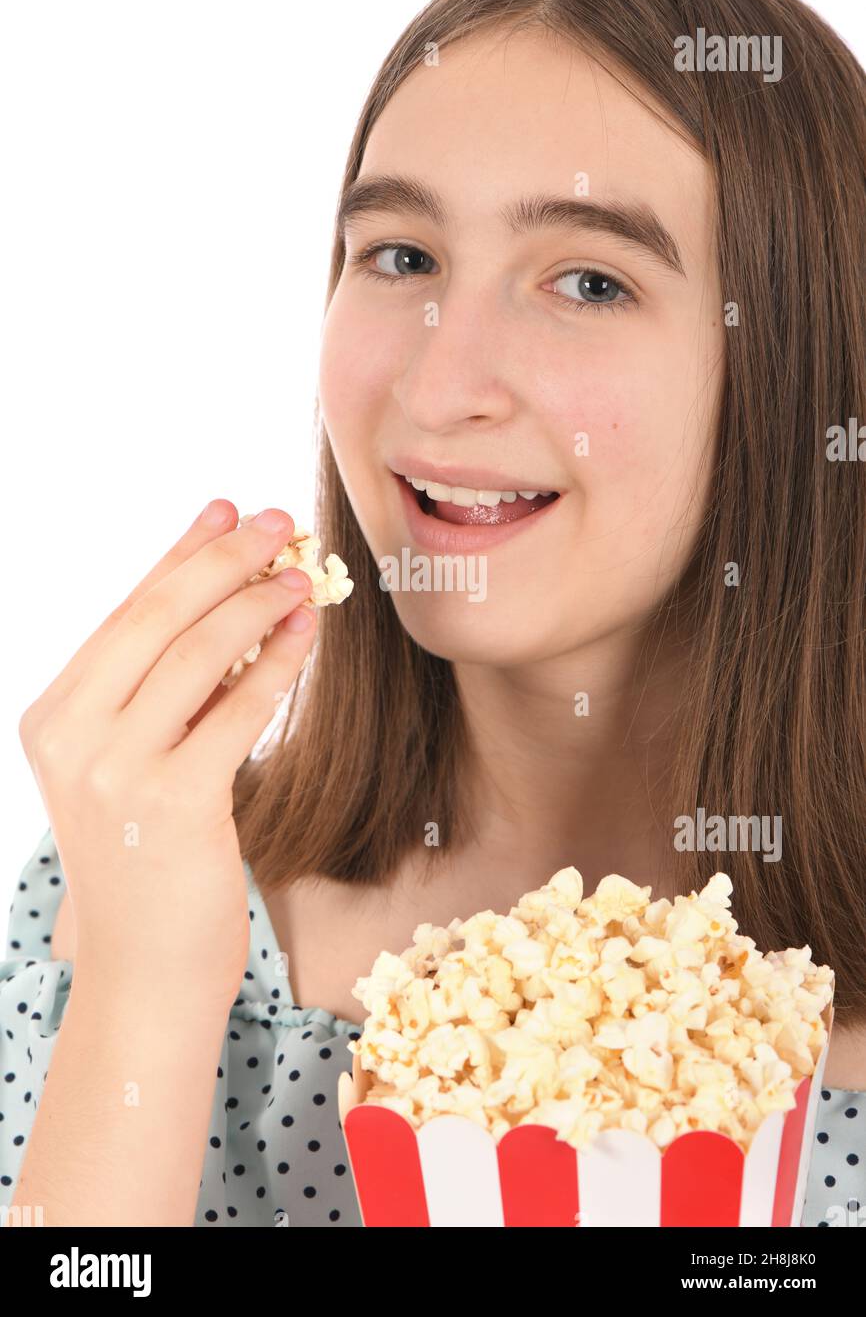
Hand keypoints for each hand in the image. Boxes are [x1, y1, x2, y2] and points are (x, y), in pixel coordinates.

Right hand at [18, 501, 316, 1011]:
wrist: (147, 969)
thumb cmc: (152, 862)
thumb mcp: (140, 764)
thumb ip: (168, 692)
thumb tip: (232, 599)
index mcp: (53, 716)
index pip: (126, 614)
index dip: (180, 553)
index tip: (226, 508)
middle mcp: (70, 737)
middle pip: (155, 618)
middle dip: (222, 559)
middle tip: (277, 521)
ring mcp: (114, 771)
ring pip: (196, 654)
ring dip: (256, 603)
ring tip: (302, 574)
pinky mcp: (171, 804)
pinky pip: (237, 710)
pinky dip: (278, 663)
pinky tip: (307, 632)